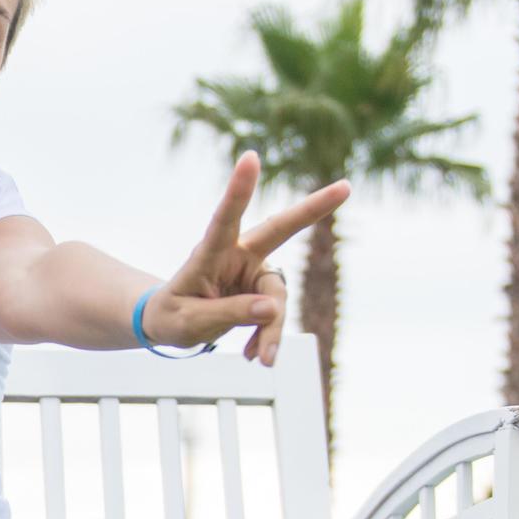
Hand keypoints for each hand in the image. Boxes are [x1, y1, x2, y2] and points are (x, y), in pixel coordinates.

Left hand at [146, 152, 343, 364]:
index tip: (250, 158)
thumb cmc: (173, 315)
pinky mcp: (263, 289)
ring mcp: (253, 270)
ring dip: (271, 330)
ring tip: (261, 360)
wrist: (171, 323)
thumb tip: (272, 308)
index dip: (238, 190)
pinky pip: (276, 315)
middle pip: (279, 229)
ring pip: (278, 298)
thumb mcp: (190, 321)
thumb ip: (228, 313)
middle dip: (313, 209)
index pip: (224, 219)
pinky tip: (254, 355)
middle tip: (346, 187)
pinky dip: (267, 337)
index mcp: (209, 253)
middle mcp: (237, 254)